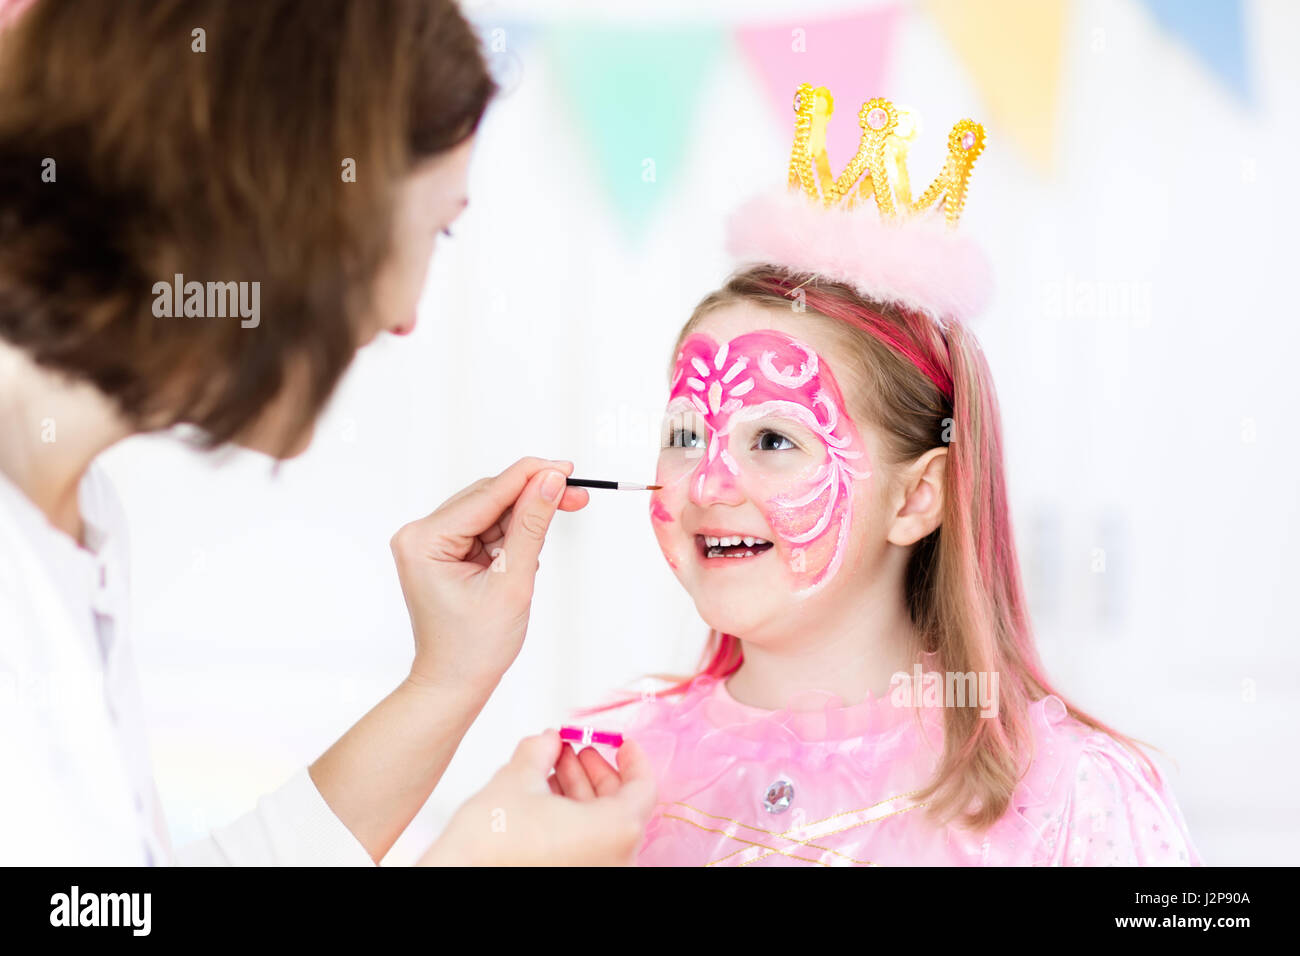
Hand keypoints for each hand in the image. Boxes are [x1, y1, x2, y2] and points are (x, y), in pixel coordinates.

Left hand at [390, 457, 588, 692]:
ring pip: (489, 511)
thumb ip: (532, 526)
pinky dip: (511, 535)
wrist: (455, 684)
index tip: (566, 468)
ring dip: (524, 517)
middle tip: (576, 494)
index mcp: (424, 540)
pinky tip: (528, 550)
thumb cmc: (475, 647)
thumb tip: (551, 481)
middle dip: (532, 496)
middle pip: (487, 497)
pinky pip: (484, 529)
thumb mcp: (512, 582)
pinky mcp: (443, 553)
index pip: (486, 494)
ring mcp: (429, 543)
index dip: (530, 477)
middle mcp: (420, 535)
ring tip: (554, 529)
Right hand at [419, 730, 656, 865]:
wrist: (455, 878)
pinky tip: (545, 795)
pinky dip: (572, 817)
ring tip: (552, 765)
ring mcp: (595, 872)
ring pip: (600, 826)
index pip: (644, 788)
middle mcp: (613, 859)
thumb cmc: (490, 843)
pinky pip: (586, 844)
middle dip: (596, 771)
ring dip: (580, 791)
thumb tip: (548, 739)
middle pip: (621, 806)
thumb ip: (541, 750)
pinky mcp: (573, 877)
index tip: (621, 742)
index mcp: (615, 832)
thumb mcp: (518, 778)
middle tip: (577, 749)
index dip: (632, 759)